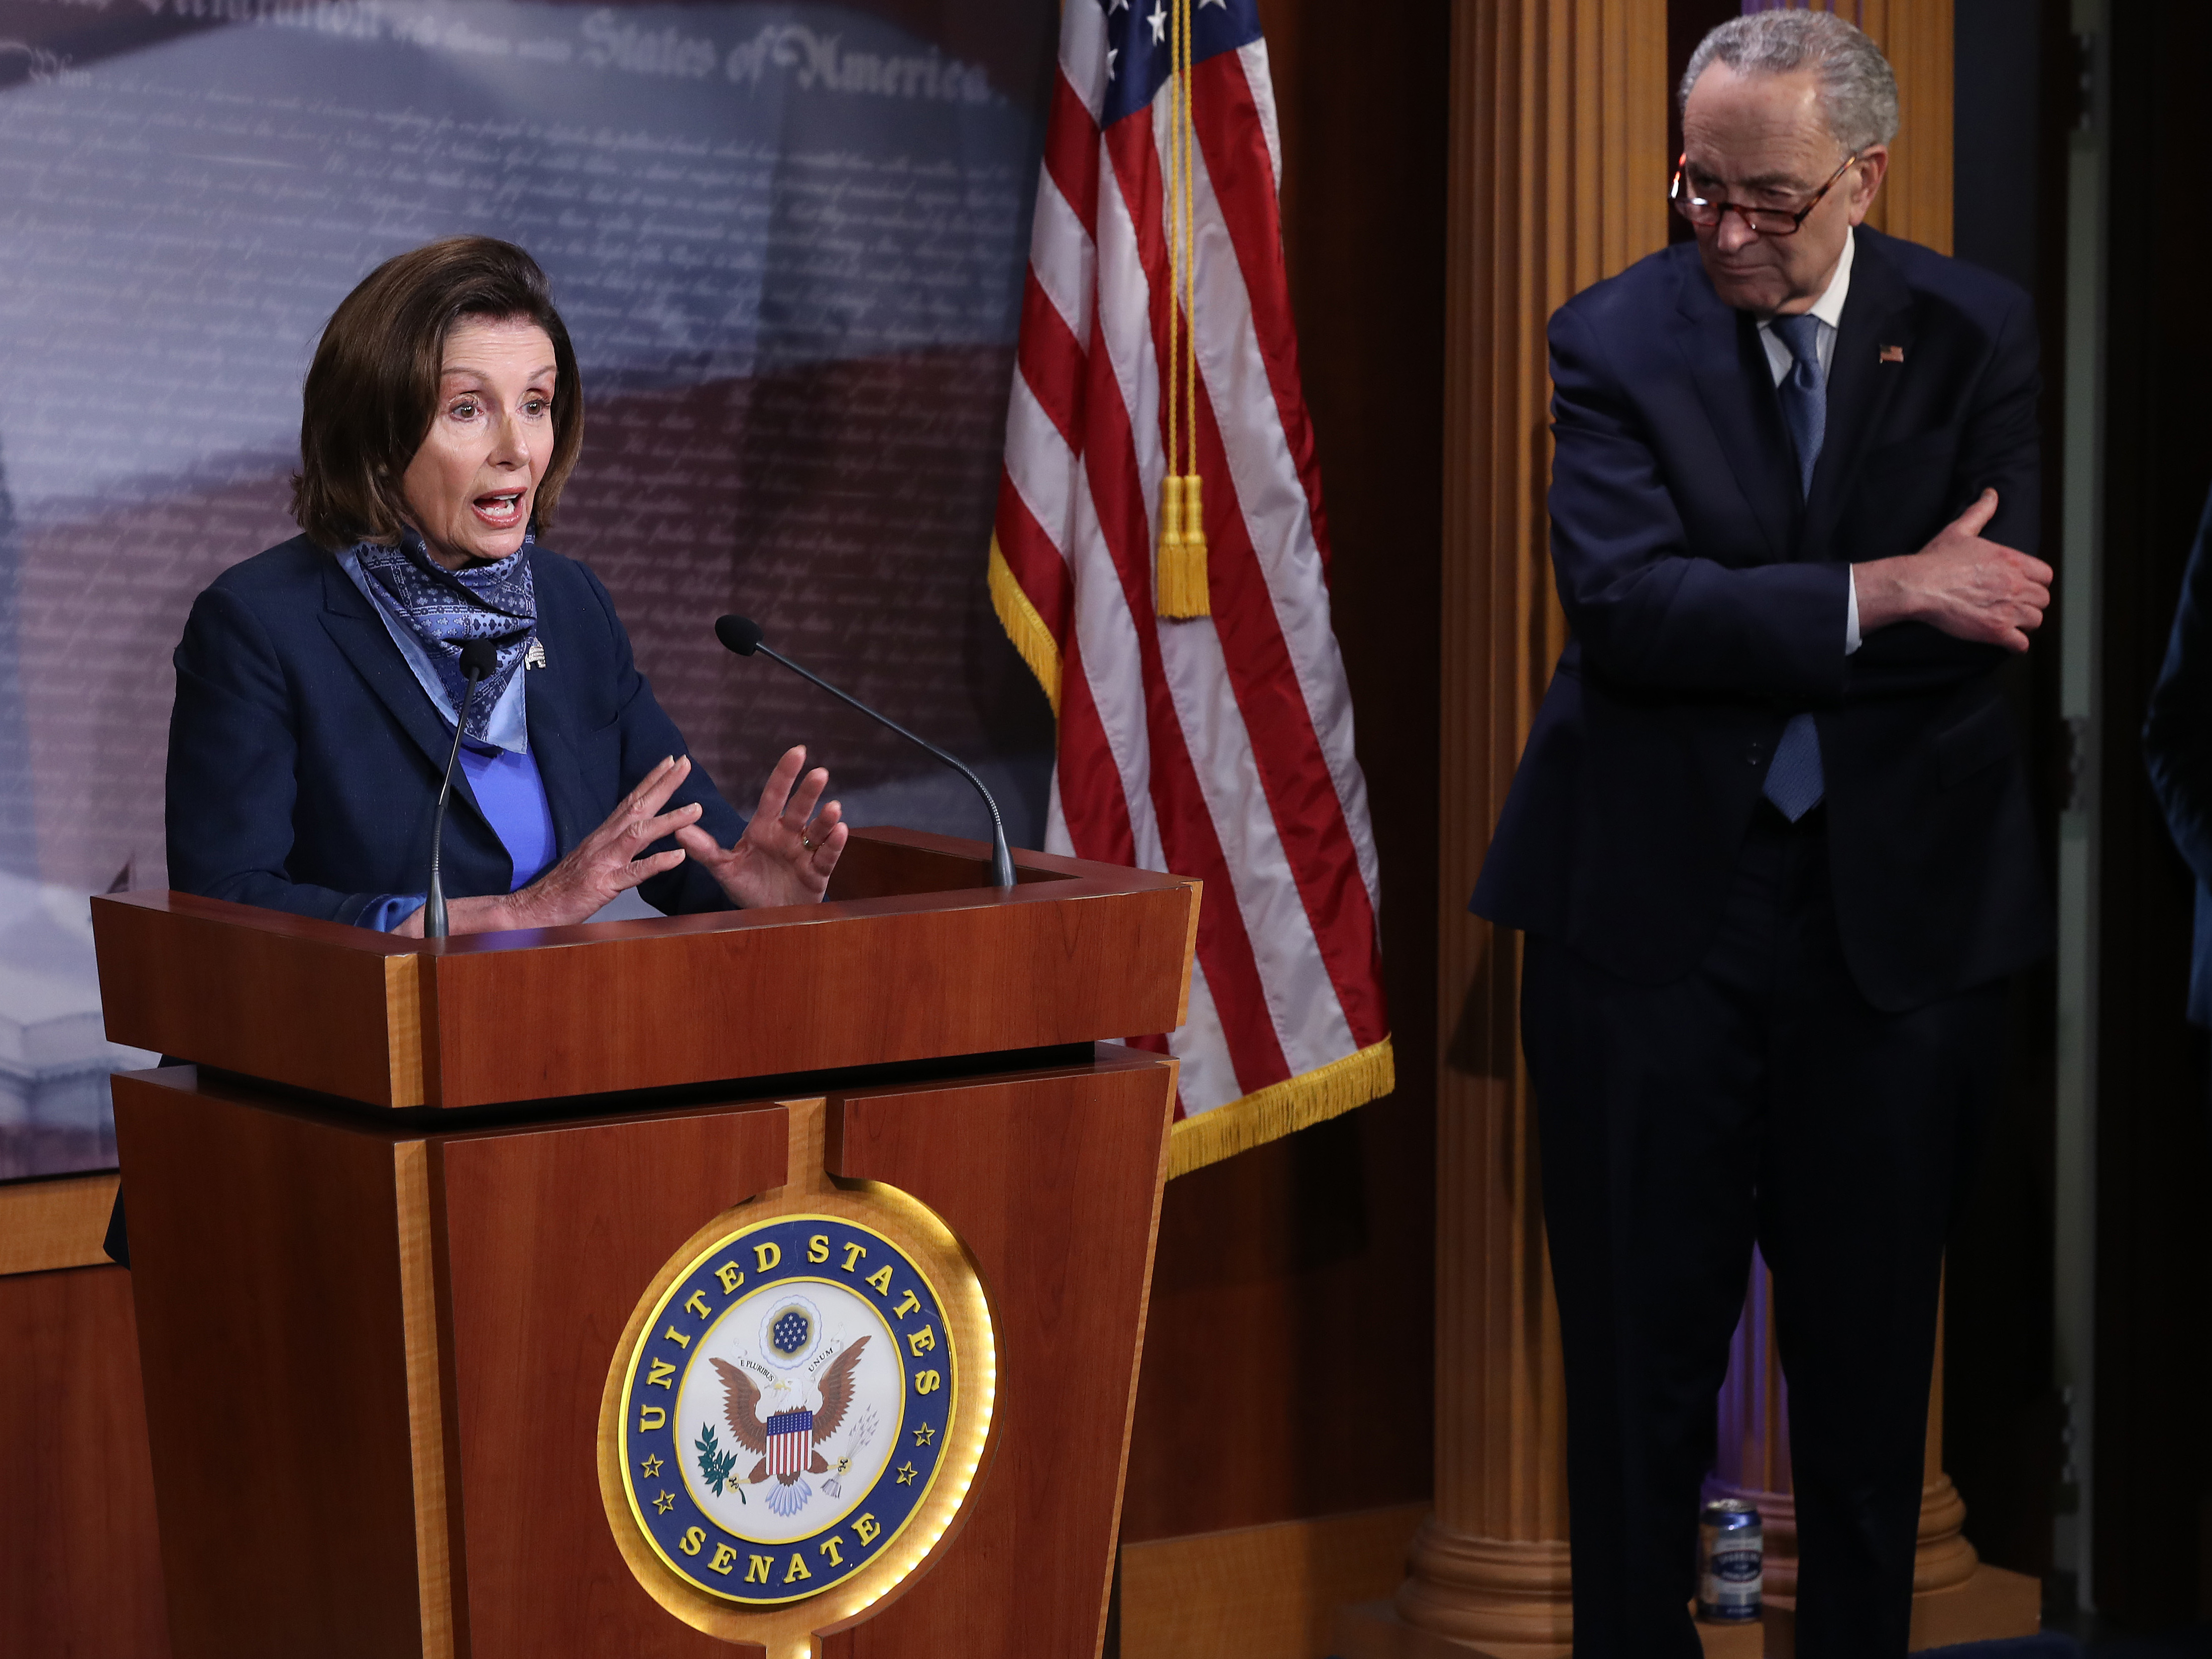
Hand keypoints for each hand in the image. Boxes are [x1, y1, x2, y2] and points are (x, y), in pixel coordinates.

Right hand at [392, 754, 702, 934]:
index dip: (651, 780)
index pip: (630, 800)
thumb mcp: (594, 857)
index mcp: (604, 834)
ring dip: (669, 820)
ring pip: (639, 834)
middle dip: (663, 784)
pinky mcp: (604, 884)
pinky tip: (679, 856)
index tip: (671, 761)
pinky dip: (657, 863)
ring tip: (696, 808)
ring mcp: (604, 861)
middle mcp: (604, 841)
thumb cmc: (567, 886)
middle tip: (685, 762)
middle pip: (637, 806)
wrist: (536, 908)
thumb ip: (614, 844)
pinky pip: (634, 872)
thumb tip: (634, 831)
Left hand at [676, 744, 846, 908]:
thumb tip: (680, 829)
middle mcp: (788, 835)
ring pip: (818, 830)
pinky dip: (835, 844)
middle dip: (809, 791)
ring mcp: (805, 853)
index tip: (797, 751)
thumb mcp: (724, 869)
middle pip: (800, 809)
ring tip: (834, 808)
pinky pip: (827, 856)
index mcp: (765, 829)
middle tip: (819, 773)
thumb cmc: (748, 887)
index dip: (784, 774)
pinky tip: (841, 831)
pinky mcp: (817, 873)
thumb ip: (705, 849)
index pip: (774, 796)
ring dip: (826, 819)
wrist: (768, 917)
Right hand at [1855, 489, 2052, 651]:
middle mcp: (2016, 584)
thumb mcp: (1960, 530)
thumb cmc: (1936, 559)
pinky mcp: (1995, 630)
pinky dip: (2014, 643)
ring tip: (2007, 622)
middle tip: (2012, 606)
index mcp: (2013, 560)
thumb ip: (1981, 512)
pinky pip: (2021, 643)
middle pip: (2042, 600)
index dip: (2035, 582)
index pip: (2045, 576)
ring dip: (2023, 623)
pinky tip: (2003, 639)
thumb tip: (1991, 494)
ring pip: (2035, 621)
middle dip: (2029, 604)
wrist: (1918, 585)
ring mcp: (2008, 609)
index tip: (2021, 586)